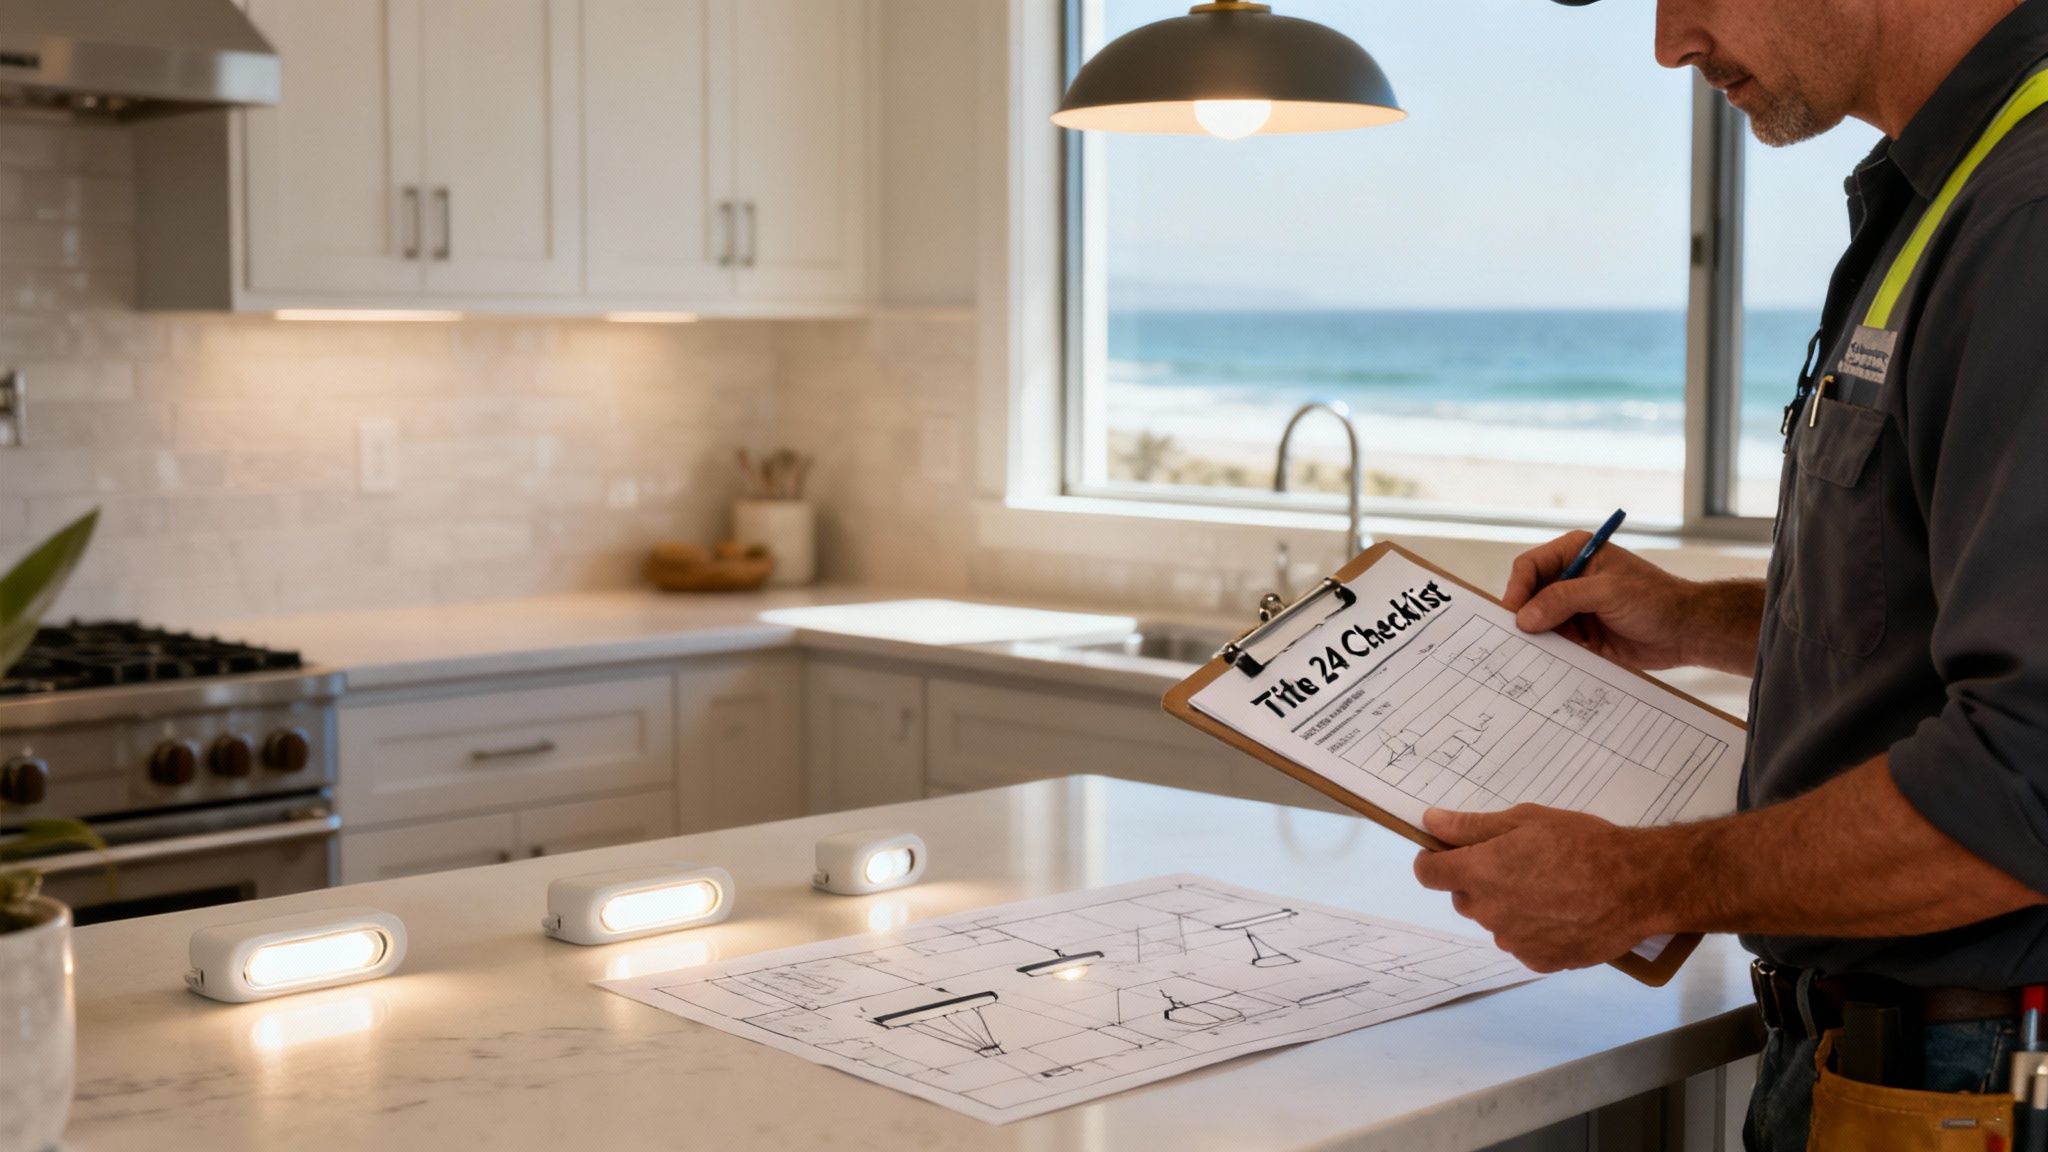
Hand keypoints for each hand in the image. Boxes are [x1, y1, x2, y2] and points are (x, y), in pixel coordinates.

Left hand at [1413, 805, 1660, 973]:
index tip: (1449, 852)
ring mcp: (1514, 942)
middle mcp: (1489, 912)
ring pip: (1495, 920)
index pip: (1428, 874)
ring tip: (1550, 888)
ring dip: (1508, 906)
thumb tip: (1431, 823)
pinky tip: (1562, 912)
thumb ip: (1471, 826)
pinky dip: (1533, 929)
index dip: (1435, 860)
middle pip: (1464, 897)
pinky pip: (1522, 942)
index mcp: (1479, 874)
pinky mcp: (1539, 961)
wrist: (1636, 885)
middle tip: (1518, 863)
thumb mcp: (1525, 820)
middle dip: (1479, 880)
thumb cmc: (1581, 844)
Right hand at [1502, 533, 1704, 670]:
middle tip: (1517, 640)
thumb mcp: (1609, 592)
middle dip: (1524, 617)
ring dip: (1538, 639)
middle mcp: (1569, 579)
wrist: (1687, 632)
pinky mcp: (1580, 634)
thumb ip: (1564, 599)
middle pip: (1528, 596)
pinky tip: (1556, 662)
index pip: (1529, 567)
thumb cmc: (1657, 600)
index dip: (1517, 590)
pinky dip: (1551, 653)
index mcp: (1574, 554)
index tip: (1513, 616)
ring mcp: (1573, 608)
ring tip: (1540, 654)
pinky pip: (1554, 644)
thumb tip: (1525, 616)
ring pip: (1537, 623)